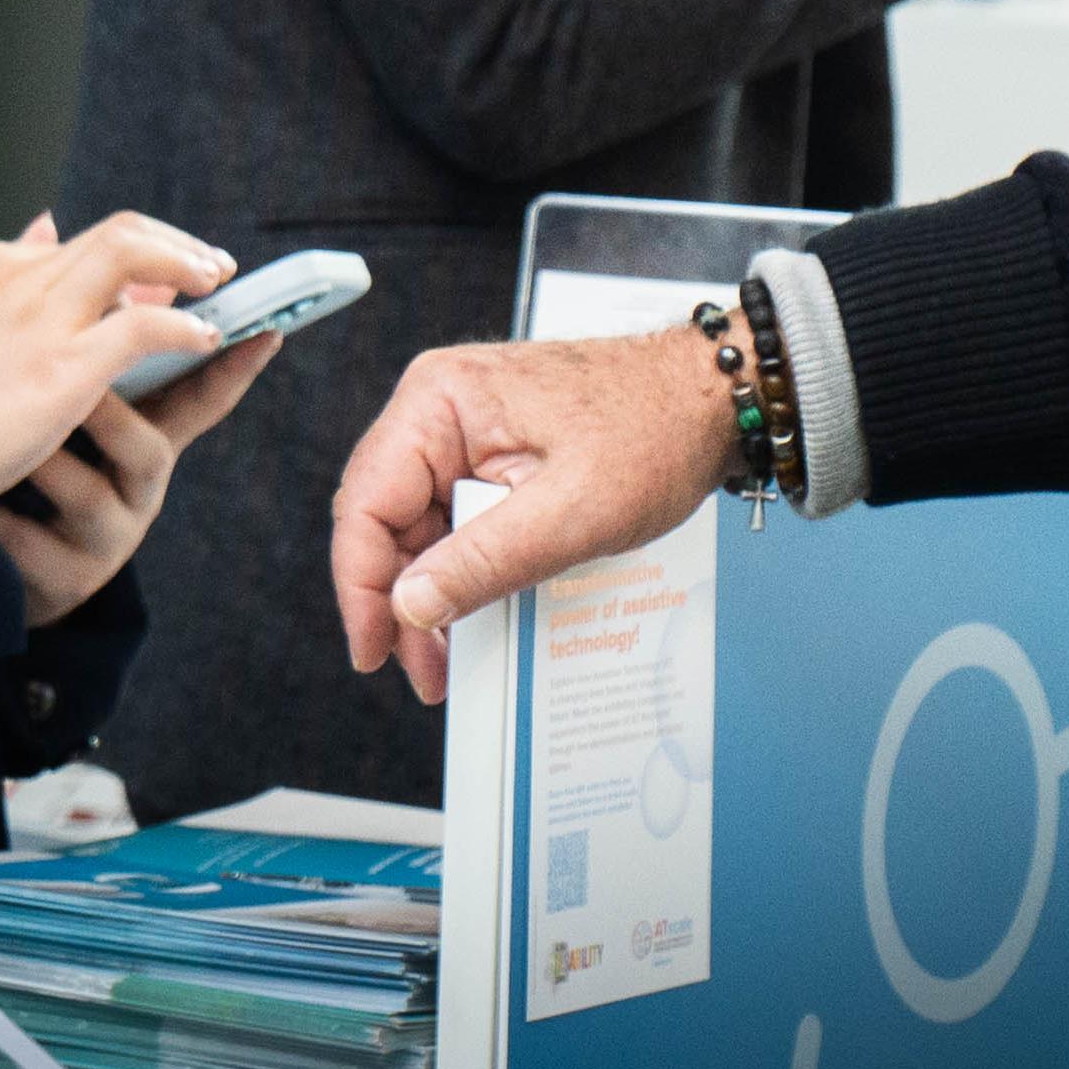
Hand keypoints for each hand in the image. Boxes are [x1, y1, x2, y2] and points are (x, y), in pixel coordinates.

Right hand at [0, 211, 234, 498]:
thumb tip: (42, 227)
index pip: (73, 243)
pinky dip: (181, 327)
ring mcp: (42, 317)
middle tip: (208, 264)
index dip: (127, 256)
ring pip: (131, 253)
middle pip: (114, 233)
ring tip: (218, 283)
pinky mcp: (63, 365)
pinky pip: (141, 326)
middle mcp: (18, 277)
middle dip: (169, 242)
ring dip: (184, 263)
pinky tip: (205, 339)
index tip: (156, 280)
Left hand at [0, 330, 278, 625]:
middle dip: (114, 414)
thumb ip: (78, 329)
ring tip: (6, 440)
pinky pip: (32, 544)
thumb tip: (60, 225)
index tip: (266, 330)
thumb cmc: (35, 460)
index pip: (197, 398)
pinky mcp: (63, 581)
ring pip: (86, 494)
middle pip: (150, 449)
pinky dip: (2, 519)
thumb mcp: (66, 400)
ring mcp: (103, 539)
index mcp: (143, 438)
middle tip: (77, 381)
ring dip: (45, 460)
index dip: (233, 368)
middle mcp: (136, 490)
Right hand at [329, 328, 738, 703]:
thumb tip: (409, 606)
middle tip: (423, 671)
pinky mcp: (487, 448)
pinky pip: (455, 512)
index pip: (366, 502)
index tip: (373, 651)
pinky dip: (462, 564)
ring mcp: (461, 427)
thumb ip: (484, 561)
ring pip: (417, 521)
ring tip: (449, 655)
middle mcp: (436, 407)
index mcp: (438, 402)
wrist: (708, 397)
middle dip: (398, 598)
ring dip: (430, 588)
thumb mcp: (571, 513)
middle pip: (384, 515)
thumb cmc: (652, 432)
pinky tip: (476, 606)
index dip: (361, 585)